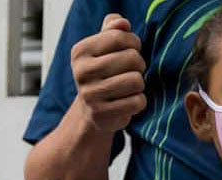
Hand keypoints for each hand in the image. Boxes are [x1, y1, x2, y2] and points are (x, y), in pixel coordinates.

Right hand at [70, 13, 146, 133]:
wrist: (92, 111)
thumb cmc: (103, 73)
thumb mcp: (104, 48)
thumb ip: (113, 30)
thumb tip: (123, 23)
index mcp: (81, 51)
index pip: (119, 37)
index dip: (134, 43)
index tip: (132, 50)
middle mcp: (82, 72)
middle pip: (132, 58)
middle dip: (139, 64)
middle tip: (132, 71)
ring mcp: (91, 95)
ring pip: (136, 80)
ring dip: (140, 83)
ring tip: (130, 86)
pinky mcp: (103, 114)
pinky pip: (137, 101)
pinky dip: (139, 101)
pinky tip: (129, 101)